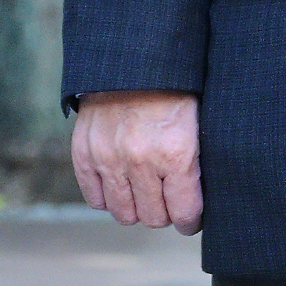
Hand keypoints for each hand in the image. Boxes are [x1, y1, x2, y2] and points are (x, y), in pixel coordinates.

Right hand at [72, 91, 204, 232]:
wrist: (133, 65)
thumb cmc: (176, 94)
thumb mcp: (200, 124)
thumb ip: (198, 162)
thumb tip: (202, 198)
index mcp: (176, 154)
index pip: (184, 211)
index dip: (191, 221)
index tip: (192, 220)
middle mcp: (140, 161)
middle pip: (154, 218)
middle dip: (165, 215)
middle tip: (170, 204)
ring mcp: (109, 159)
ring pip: (124, 214)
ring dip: (137, 210)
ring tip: (146, 197)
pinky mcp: (84, 156)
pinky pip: (96, 199)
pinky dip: (109, 199)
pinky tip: (122, 188)